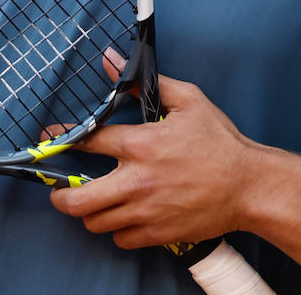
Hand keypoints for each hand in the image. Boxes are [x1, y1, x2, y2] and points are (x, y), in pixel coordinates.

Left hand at [48, 74, 259, 248]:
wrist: (249, 185)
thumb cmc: (221, 142)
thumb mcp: (190, 101)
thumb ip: (148, 82)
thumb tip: (112, 60)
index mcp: (142, 144)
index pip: (86, 142)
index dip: (63, 141)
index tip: (51, 143)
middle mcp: (137, 181)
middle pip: (76, 199)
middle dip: (61, 195)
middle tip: (63, 190)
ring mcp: (145, 211)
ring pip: (94, 222)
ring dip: (90, 212)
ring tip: (96, 202)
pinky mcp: (157, 233)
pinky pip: (119, 239)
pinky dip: (117, 229)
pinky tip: (125, 216)